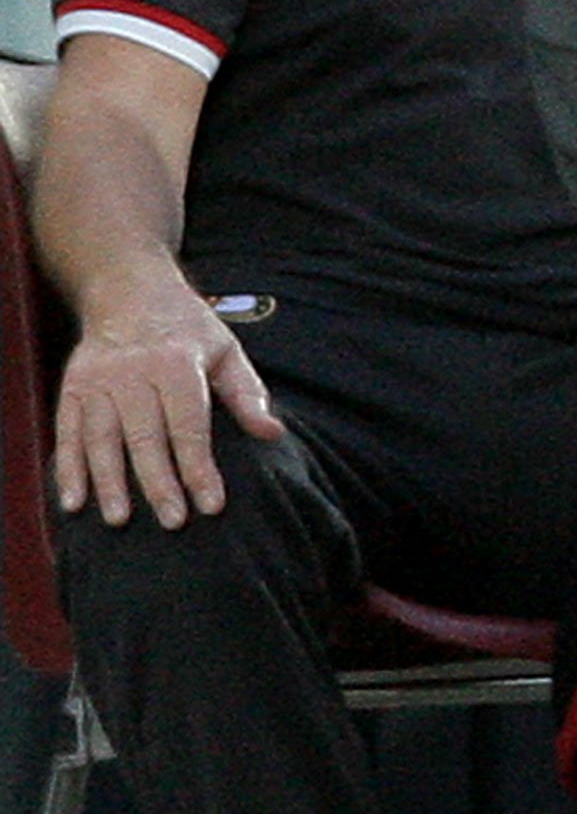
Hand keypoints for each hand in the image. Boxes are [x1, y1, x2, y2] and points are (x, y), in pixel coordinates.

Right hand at [53, 284, 281, 527]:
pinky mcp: (71, 388)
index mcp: (177, 363)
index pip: (189, 425)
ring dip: (109, 482)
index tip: (211, 505)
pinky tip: (74, 501)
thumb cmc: (188, 329)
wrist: (129, 291)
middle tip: (173, 522)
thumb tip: (274, 434)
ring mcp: (96, 380)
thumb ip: (247, 395)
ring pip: (101, 439)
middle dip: (158, 482)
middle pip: (144, 436)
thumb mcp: (227, 350)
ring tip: (120, 520)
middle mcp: (132, 372)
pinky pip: (66, 433)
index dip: (199, 467)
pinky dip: (68, 469)